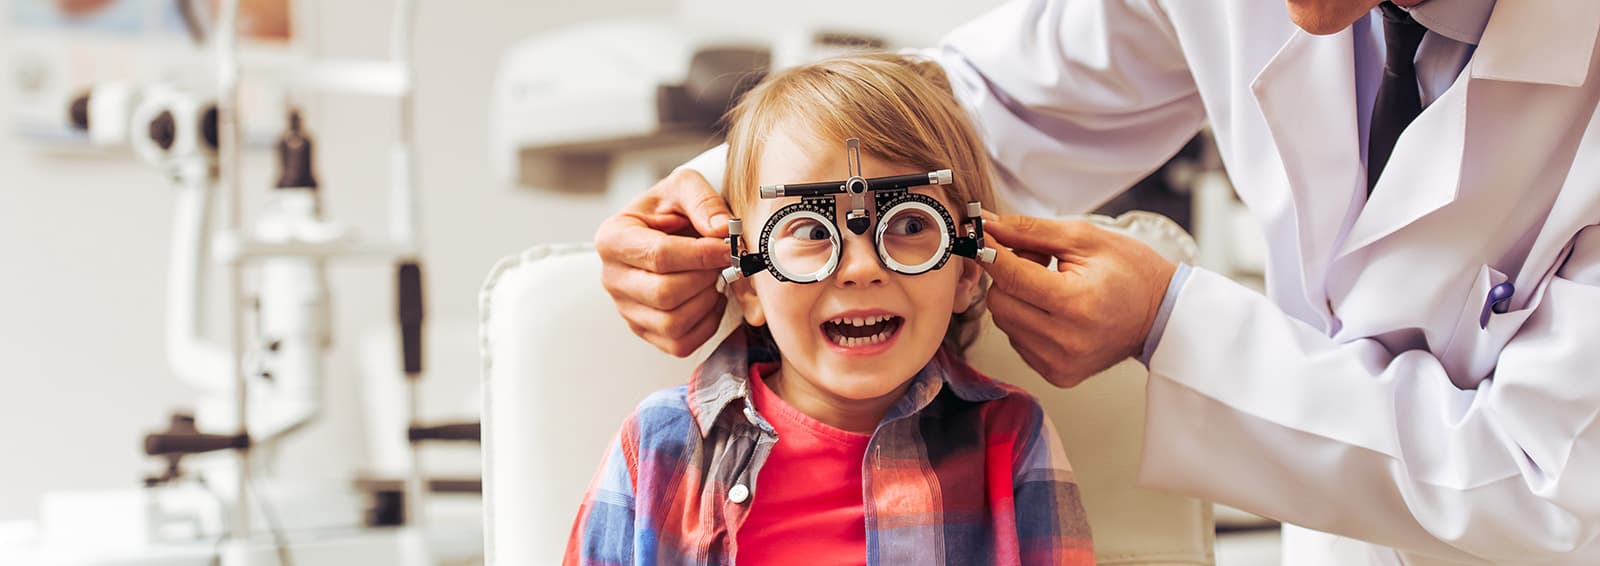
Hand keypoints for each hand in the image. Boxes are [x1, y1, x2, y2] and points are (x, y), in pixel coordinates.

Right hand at [596, 169, 732, 356]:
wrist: (664, 230)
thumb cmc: (670, 210)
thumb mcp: (684, 187)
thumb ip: (703, 201)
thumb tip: (721, 231)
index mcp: (613, 238)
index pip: (659, 256)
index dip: (701, 255)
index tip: (728, 248)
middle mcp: (612, 277)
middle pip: (665, 293)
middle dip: (704, 278)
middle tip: (722, 262)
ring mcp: (625, 308)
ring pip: (672, 323)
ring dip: (706, 301)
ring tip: (713, 278)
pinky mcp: (643, 330)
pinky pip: (679, 343)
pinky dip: (705, 324)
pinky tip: (708, 298)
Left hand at [980, 213, 1177, 387]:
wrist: (1163, 315)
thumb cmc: (1130, 270)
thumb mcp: (1085, 238)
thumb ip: (1031, 231)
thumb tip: (987, 225)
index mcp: (1076, 304)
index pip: (1011, 277)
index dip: (991, 252)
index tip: (981, 234)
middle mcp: (1066, 341)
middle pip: (1000, 301)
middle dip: (1008, 274)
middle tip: (1038, 259)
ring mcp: (1060, 363)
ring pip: (1005, 321)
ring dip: (1017, 297)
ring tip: (1052, 284)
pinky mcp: (1057, 374)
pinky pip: (1018, 339)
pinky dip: (1026, 319)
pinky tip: (1054, 308)